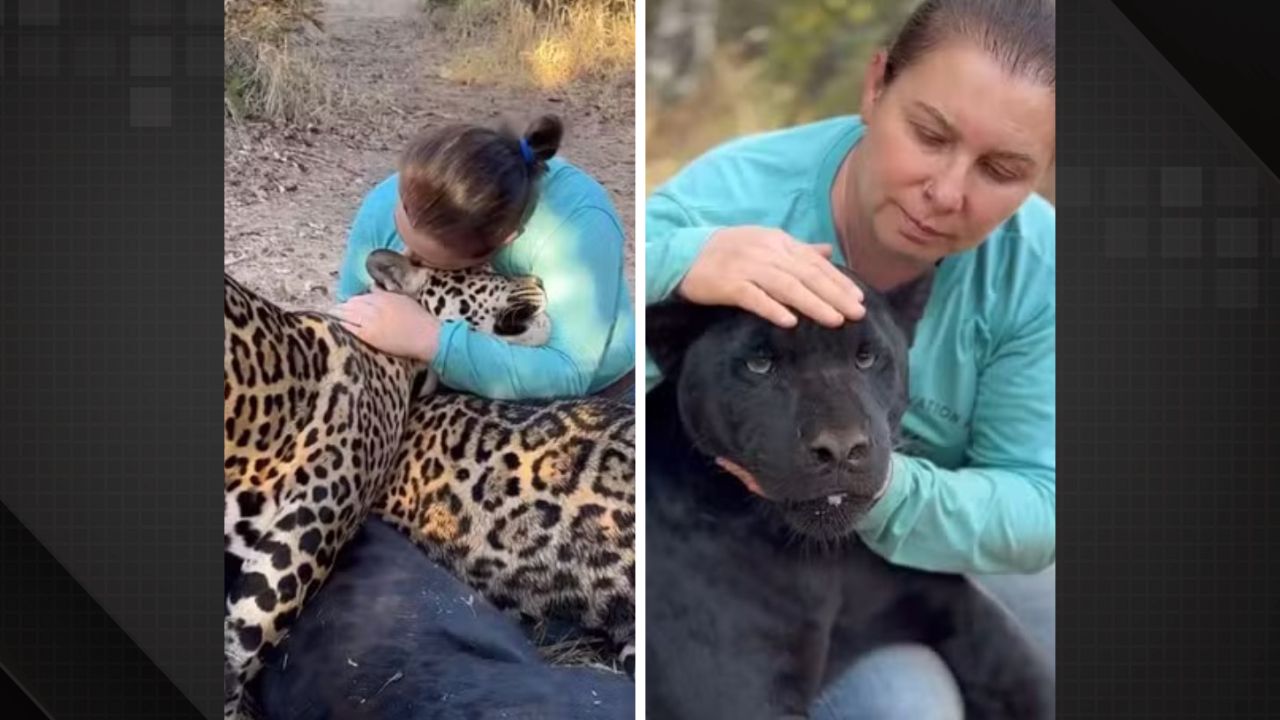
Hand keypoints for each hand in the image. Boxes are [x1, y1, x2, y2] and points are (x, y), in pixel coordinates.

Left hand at [334, 287, 440, 361]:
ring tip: (332, 316)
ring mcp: (372, 320)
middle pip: (352, 304)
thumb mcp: (405, 300)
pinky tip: (337, 326)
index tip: (348, 305)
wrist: (428, 337)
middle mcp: (376, 306)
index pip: (361, 296)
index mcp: (385, 297)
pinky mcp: (370, 334)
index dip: (353, 302)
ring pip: (348, 314)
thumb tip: (373, 288)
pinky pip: (351, 328)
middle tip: (336, 310)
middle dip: (344, 307)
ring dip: (339, 314)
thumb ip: (387, 294)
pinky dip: (343, 325)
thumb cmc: (421, 320)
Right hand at [678, 226, 865, 327]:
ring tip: (835, 320)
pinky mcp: (728, 284)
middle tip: (858, 313)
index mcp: (778, 241)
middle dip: (835, 294)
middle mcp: (766, 251)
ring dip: (813, 304)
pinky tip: (790, 322)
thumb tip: (828, 252)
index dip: (838, 280)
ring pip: (787, 286)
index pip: (815, 262)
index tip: (859, 298)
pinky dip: (773, 308)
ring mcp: (746, 267)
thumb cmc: (730, 252)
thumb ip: (797, 250)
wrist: (686, 255)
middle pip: (806, 274)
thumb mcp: (765, 243)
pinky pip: (754, 297)